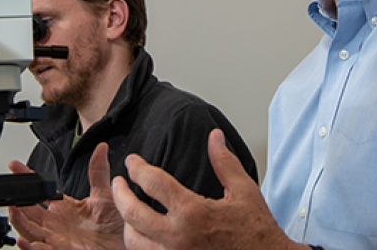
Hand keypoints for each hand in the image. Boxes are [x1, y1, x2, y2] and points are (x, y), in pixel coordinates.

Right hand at [8, 143, 125, 249]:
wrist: (127, 245)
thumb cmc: (116, 225)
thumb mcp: (106, 195)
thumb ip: (99, 172)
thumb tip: (101, 148)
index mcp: (64, 208)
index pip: (40, 191)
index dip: (27, 177)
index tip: (15, 165)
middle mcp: (56, 223)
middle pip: (28, 211)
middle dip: (17, 199)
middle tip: (10, 188)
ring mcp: (57, 238)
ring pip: (29, 230)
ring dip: (19, 221)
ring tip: (13, 209)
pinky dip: (30, 247)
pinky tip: (24, 240)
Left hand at [112, 129, 297, 249]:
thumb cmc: (256, 232)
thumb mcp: (244, 191)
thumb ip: (224, 162)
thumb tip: (214, 137)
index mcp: (193, 212)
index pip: (152, 182)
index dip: (137, 168)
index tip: (133, 162)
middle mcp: (178, 237)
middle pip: (132, 212)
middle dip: (120, 194)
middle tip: (119, 183)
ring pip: (133, 240)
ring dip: (127, 223)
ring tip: (128, 209)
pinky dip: (140, 243)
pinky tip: (142, 233)